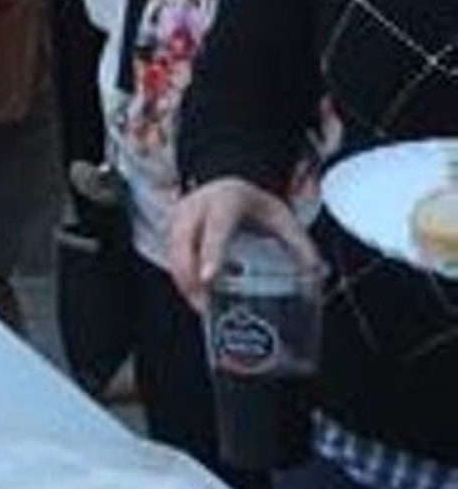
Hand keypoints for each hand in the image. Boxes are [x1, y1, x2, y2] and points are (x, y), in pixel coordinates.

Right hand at [167, 179, 323, 308]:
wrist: (227, 182)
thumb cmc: (251, 203)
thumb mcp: (279, 217)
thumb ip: (298, 242)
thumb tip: (318, 271)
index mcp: (226, 202)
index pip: (215, 229)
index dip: (211, 254)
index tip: (209, 278)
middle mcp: (197, 208)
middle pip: (184, 245)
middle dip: (190, 278)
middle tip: (205, 305)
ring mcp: (180, 217)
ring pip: (173, 254)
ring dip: (184, 283)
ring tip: (202, 306)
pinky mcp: (171, 229)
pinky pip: (171, 257)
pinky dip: (181, 278)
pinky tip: (195, 295)